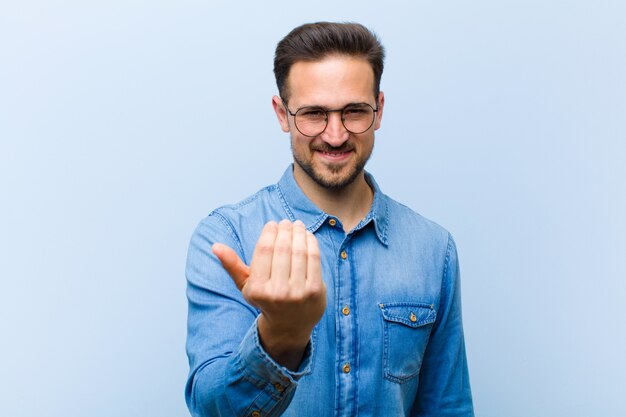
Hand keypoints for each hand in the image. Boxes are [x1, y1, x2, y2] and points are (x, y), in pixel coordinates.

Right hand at [212, 219, 326, 369]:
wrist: (290, 325)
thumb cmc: (266, 299)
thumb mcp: (246, 286)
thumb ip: (232, 265)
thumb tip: (215, 246)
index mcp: (258, 289)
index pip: (263, 250)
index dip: (269, 233)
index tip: (272, 224)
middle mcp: (278, 292)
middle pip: (282, 249)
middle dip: (285, 230)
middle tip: (286, 222)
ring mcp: (298, 292)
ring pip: (299, 251)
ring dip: (298, 233)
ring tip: (297, 225)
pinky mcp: (316, 291)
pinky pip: (314, 259)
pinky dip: (311, 243)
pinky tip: (307, 236)